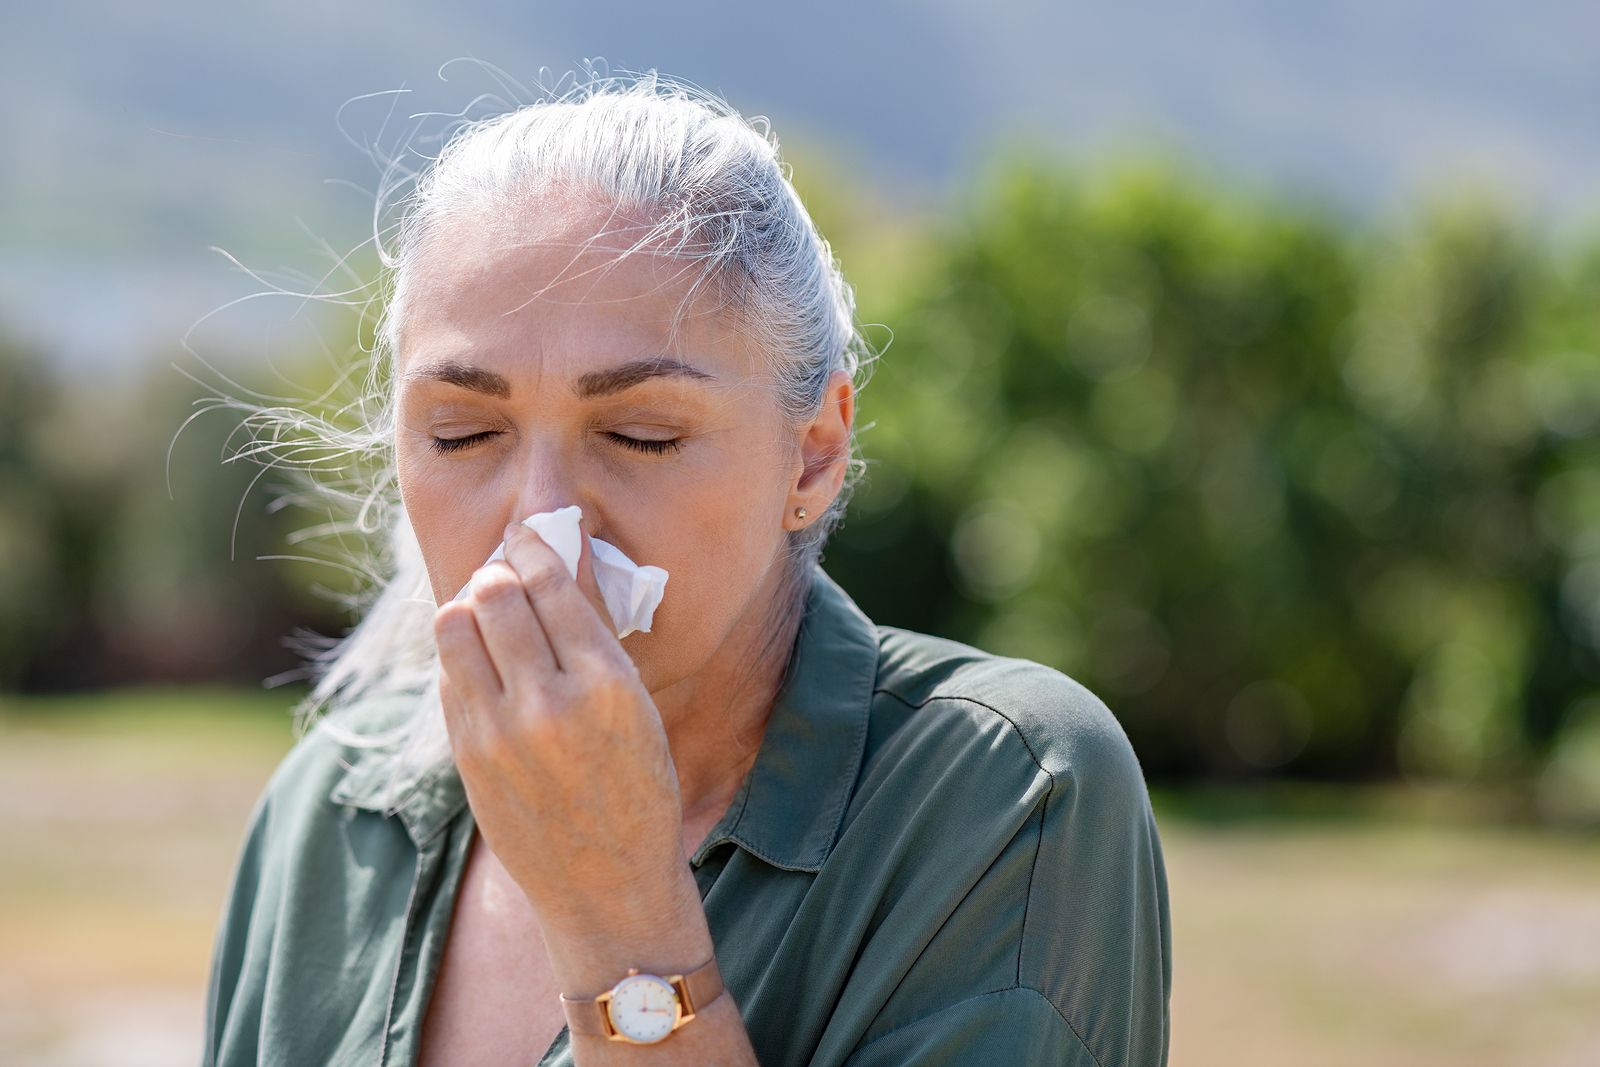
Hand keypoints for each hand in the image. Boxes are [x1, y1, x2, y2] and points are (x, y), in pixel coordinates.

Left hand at [433, 521, 688, 932]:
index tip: (529, 537)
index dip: (534, 549)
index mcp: (607, 687)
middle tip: (506, 575)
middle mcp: (548, 705)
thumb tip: (550, 568)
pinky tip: (484, 662)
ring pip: (453, 626)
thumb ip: (591, 642)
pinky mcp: (466, 756)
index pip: (550, 585)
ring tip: (487, 615)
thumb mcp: (637, 707)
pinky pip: (447, 674)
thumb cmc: (636, 788)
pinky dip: (462, 654)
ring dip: (468, 607)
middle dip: (498, 573)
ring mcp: (498, 733)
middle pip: (493, 595)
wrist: (606, 884)